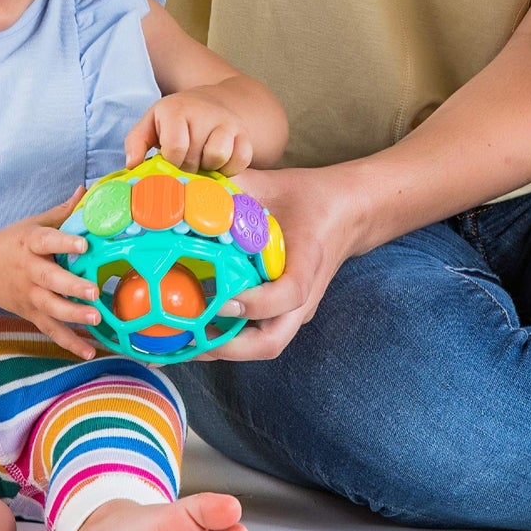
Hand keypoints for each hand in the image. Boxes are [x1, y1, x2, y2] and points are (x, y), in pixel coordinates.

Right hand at [0, 188, 101, 359]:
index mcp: (30, 244)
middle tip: (94, 291)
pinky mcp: (31, 314)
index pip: (47, 241)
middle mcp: (28, 271)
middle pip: (50, 279)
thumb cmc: (15, 242)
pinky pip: (51, 330)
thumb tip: (86, 190)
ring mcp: (29, 296)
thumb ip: (62, 212)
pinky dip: (69, 343)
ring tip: (96, 319)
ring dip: (73, 315)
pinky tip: (89, 351)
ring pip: (50, 308)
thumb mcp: (33, 223)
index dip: (65, 243)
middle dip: (72, 286)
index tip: (84, 244)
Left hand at [124, 93, 254, 173]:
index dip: (172, 162)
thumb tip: (133, 165)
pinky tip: (219, 161)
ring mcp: (227, 122)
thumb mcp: (151, 123)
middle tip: (186, 159)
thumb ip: (136, 142)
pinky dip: (230, 167)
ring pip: (219, 156)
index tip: (171, 160)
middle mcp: (204, 112)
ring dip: (209, 166)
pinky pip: (241, 159)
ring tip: (202, 159)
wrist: (211, 103)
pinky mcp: (244, 133)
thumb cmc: (176, 119)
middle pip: (195, 157)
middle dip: (188, 166)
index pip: (175, 148)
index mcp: (176, 110)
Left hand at [196, 165, 362, 361]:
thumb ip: (238, 186)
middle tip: (188, 338)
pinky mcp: (285, 312)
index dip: (255, 303)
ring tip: (182, 342)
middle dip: (228, 347)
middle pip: (271, 341)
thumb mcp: (275, 185)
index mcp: (308, 263)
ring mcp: (295, 310)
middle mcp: (303, 297)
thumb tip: (192, 181)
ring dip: (223, 349)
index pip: (289, 295)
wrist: (347, 213)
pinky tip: (195, 330)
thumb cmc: (311, 198)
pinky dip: (228, 339)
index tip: (222, 300)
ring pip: (263, 345)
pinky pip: (257, 335)